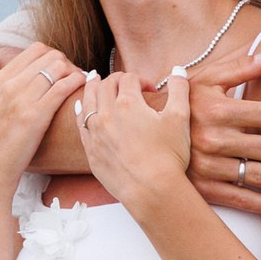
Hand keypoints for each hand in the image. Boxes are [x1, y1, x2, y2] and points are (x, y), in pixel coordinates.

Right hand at [0, 43, 84, 195]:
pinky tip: (81, 88)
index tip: (59, 71)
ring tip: (79, 84)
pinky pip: (62, 87)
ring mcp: (22, 99)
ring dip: (74, 72)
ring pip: (58, 66)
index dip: (52, 57)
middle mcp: (10, 85)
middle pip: (50, 55)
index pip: (34, 50)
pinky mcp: (36, 115)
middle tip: (73, 77)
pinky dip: (76, 83)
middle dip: (66, 63)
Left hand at [75, 69, 188, 205]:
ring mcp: (95, 132)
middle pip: (105, 85)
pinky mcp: (90, 150)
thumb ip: (179, 90)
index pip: (128, 78)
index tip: (149, 89)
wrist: (151, 190)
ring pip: (87, 100)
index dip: (140, 79)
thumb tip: (178, 70)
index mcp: (128, 103)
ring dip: (92, 88)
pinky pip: (80, 123)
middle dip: (115, 79)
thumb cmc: (168, 156)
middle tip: (124, 83)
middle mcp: (107, 114)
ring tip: (94, 80)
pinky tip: (82, 107)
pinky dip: (81, 110)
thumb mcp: (180, 118)